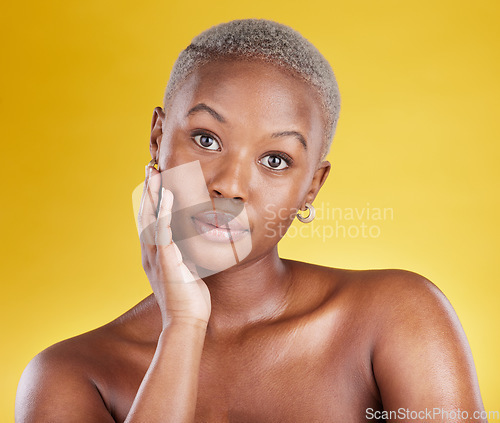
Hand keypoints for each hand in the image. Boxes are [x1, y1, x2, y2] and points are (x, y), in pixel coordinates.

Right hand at [137, 165, 210, 327]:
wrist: (186, 321)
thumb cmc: (189, 298)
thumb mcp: (186, 270)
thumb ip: (184, 255)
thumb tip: (191, 243)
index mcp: (155, 253)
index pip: (150, 219)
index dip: (151, 199)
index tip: (156, 179)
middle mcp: (151, 252)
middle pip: (146, 213)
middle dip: (148, 189)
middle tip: (150, 167)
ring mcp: (156, 256)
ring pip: (151, 218)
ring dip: (152, 194)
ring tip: (154, 172)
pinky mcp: (165, 261)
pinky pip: (163, 232)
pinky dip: (163, 212)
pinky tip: (166, 195)